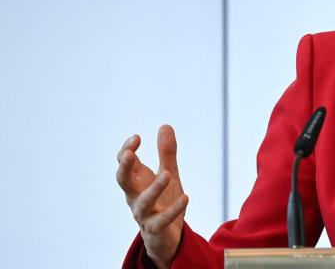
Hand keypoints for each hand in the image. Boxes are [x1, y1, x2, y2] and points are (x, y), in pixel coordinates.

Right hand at [116, 125, 188, 268]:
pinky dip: (173, 209)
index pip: (125, 164)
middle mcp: (136, 196)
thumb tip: (165, 125)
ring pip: (143, 202)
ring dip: (154, 188)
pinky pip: (162, 220)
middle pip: (123, 181)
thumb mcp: (168, 173)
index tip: (136, 137)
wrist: (166, 235)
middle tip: (129, 153)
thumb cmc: (163, 201)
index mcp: (136, 182)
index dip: (127, 150)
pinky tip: (185, 197)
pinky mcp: (156, 228)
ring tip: (167, 174)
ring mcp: (144, 213)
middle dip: (124, 167)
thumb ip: (166, 153)